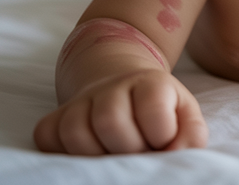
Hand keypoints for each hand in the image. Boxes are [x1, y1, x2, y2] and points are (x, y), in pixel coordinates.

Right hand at [34, 69, 206, 154]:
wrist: (122, 85)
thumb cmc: (158, 111)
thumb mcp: (184, 115)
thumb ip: (190, 135)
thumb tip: (175, 155)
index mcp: (149, 83)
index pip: (153, 113)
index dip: (162, 136)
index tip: (164, 140)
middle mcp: (111, 87)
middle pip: (110, 122)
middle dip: (129, 149)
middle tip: (138, 152)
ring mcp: (79, 102)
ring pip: (76, 133)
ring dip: (97, 156)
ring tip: (114, 155)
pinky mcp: (53, 118)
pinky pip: (48, 140)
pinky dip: (64, 154)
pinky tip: (87, 153)